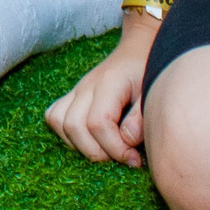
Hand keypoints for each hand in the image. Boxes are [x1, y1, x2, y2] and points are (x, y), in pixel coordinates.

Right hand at [45, 20, 155, 166]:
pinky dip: (66, 134)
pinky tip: (90, 139)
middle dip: (97, 151)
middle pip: (74, 126)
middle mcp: (87, 86)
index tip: (134, 159)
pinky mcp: (72, 95)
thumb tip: (127, 141)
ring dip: (79, 145)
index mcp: (109, 83)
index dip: (114, 148)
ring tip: (106, 150)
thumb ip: (142, 118)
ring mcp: (76, 90)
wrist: (140, 49)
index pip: (98, 123)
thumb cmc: (150, 72)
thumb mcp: (154, 93)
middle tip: (122, 158)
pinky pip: (54, 116)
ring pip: (58, 122)